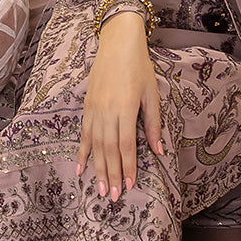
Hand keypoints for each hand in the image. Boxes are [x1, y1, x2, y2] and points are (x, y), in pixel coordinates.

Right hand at [77, 11, 162, 200]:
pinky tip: (81, 168)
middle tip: (112, 197)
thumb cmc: (139, 68)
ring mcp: (94, 109)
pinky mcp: (86, 106)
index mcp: (126, 108)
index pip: (126, 144)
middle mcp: (107, 110)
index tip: (129, 185)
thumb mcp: (152, 94)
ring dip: (98, 168)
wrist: (117, 43)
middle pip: (109, 149)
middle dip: (111, 174)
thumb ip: (153, 124)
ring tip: (99, 189)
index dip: (127, 166)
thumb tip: (158, 150)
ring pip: (95, 145)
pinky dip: (82, 152)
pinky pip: (83, 133)